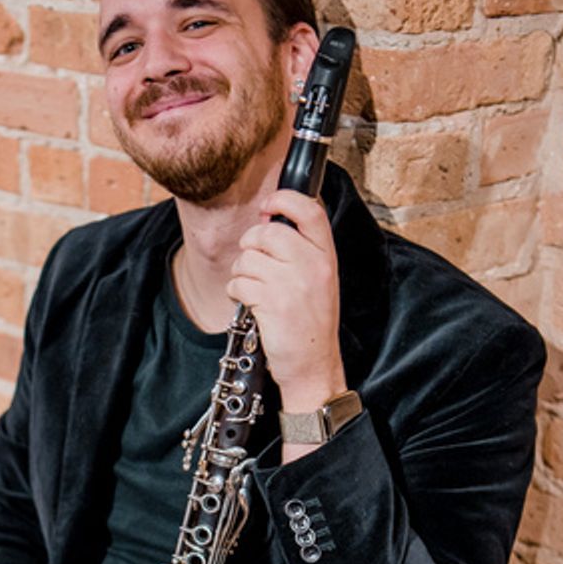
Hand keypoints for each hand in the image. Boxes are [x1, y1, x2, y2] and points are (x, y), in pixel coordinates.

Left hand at [226, 188, 344, 411]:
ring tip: (250, 288)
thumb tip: (268, 216)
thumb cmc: (311, 322)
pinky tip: (247, 303)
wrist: (313, 365)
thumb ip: (301, 249)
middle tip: (251, 259)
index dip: (285, 199)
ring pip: (248, 258)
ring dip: (240, 272)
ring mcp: (293, 284)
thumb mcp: (319, 279)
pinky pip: (239, 283)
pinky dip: (235, 292)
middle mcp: (313, 266)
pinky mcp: (272, 304)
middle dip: (250, 243)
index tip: (269, 205)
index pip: (310, 211)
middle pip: (268, 232)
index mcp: (327, 256)